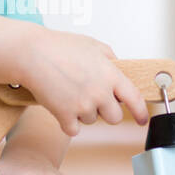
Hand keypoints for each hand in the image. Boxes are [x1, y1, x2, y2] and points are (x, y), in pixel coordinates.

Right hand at [20, 29, 149, 136]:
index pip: (134, 99)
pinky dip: (67, 122)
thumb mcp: (92, 45)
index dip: (141, 112)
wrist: (32, 54)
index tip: (143, 120)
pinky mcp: (65, 115)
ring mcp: (83, 105)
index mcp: (110, 74)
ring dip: (83, 113)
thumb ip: (109, 58)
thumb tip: (117, 67)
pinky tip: (61, 107)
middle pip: (114, 117)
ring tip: (69, 93)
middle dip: (106, 111)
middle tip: (92, 100)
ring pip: (92, 121)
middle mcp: (100, 92)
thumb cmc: (58, 47)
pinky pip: (73, 130)